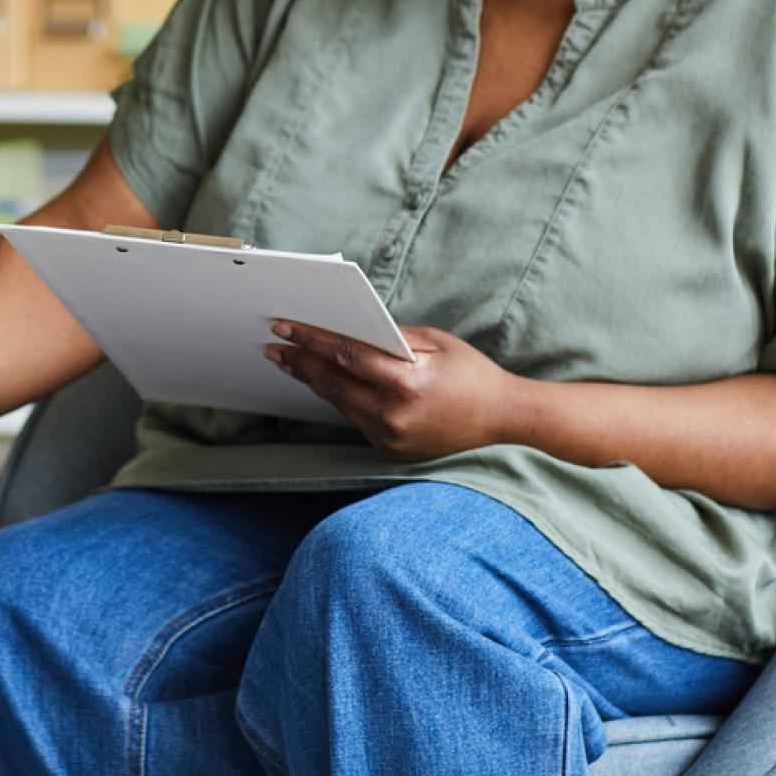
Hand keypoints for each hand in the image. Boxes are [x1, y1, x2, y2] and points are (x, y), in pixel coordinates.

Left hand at [264, 320, 521, 460]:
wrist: (501, 417)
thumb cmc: (470, 371)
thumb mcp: (435, 342)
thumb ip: (390, 337)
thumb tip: (347, 328)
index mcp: (407, 382)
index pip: (345, 355)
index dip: (310, 340)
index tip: (283, 328)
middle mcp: (394, 413)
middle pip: (333, 383)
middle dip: (300, 362)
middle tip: (274, 347)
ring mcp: (391, 435)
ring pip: (338, 403)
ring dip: (312, 382)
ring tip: (289, 363)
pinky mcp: (390, 447)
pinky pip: (354, 418)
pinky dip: (337, 398)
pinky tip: (321, 383)